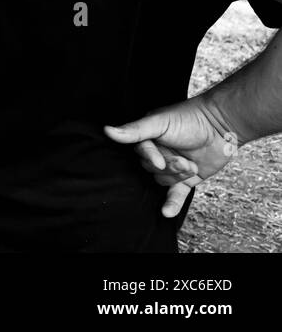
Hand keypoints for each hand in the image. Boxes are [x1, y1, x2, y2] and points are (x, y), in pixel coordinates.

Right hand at [104, 97, 239, 218]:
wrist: (223, 125)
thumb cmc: (190, 118)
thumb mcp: (160, 122)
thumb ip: (135, 130)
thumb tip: (108, 131)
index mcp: (148, 138)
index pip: (141, 153)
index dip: (151, 158)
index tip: (160, 161)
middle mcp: (157, 153)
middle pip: (151, 169)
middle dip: (169, 167)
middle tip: (183, 159)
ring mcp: (172, 167)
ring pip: (163, 181)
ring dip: (177, 176)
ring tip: (191, 165)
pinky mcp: (187, 179)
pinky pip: (175, 194)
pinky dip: (171, 204)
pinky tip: (166, 212)